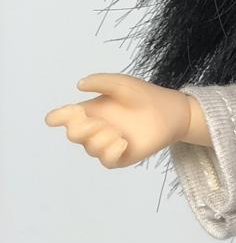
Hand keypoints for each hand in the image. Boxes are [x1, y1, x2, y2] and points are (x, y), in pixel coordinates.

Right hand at [44, 72, 192, 168]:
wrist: (172, 112)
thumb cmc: (145, 96)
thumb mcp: (123, 84)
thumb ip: (102, 81)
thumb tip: (79, 85)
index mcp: (90, 111)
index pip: (63, 117)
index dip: (56, 118)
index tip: (64, 115)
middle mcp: (95, 128)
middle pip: (72, 135)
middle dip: (81, 129)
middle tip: (99, 122)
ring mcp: (107, 143)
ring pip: (90, 148)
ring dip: (101, 138)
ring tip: (118, 131)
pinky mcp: (121, 156)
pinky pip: (106, 161)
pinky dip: (111, 151)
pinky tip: (124, 142)